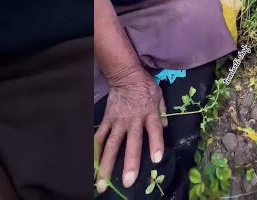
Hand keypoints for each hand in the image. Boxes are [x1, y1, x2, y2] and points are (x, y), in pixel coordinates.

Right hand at [94, 68, 166, 192]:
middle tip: (128, 182)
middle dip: (130, 163)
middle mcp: (134, 119)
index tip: (156, 159)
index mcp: (150, 113)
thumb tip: (165, 126)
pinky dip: (95, 150)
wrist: (126, 75)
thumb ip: (163, 112)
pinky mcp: (107, 119)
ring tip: (102, 183)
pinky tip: (91, 164)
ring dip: (107, 164)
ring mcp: (118, 120)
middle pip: (132, 142)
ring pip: (112, 144)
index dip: (156, 144)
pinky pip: (100, 136)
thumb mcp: (159, 96)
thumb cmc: (145, 87)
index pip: (155, 130)